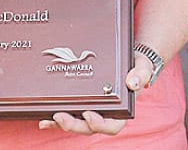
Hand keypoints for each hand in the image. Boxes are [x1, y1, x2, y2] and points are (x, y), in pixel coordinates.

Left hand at [35, 55, 151, 135]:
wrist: (129, 60)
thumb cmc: (137, 67)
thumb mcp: (143, 67)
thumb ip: (141, 74)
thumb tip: (132, 83)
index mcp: (121, 111)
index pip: (112, 126)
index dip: (99, 125)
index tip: (89, 115)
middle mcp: (105, 114)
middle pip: (89, 128)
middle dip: (74, 125)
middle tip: (61, 117)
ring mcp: (92, 110)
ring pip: (77, 123)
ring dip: (62, 123)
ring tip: (49, 118)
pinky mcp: (81, 103)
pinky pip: (69, 113)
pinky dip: (56, 118)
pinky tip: (44, 118)